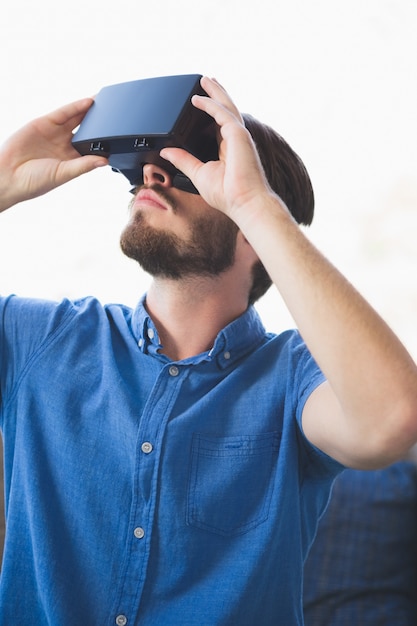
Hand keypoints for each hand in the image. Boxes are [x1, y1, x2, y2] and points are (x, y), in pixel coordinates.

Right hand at [0, 98, 107, 211]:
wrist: (7, 175)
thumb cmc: (34, 182)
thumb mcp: (63, 174)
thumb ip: (83, 165)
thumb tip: (105, 161)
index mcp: (72, 160)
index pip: (92, 147)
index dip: (104, 141)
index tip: (121, 135)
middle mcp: (64, 146)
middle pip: (87, 130)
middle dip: (100, 123)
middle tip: (118, 113)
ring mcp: (54, 133)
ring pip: (76, 119)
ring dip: (90, 111)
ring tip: (106, 103)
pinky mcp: (44, 123)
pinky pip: (63, 113)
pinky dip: (76, 107)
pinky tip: (88, 102)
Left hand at [160, 77, 273, 221]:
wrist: (244, 202)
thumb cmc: (228, 195)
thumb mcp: (198, 174)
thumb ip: (183, 160)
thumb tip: (167, 152)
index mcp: (227, 148)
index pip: (218, 124)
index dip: (210, 112)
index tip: (199, 103)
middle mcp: (234, 140)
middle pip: (224, 110)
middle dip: (215, 95)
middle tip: (205, 81)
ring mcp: (238, 136)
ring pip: (226, 106)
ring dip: (215, 92)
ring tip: (205, 80)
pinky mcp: (238, 135)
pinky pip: (222, 113)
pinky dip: (210, 104)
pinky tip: (198, 98)